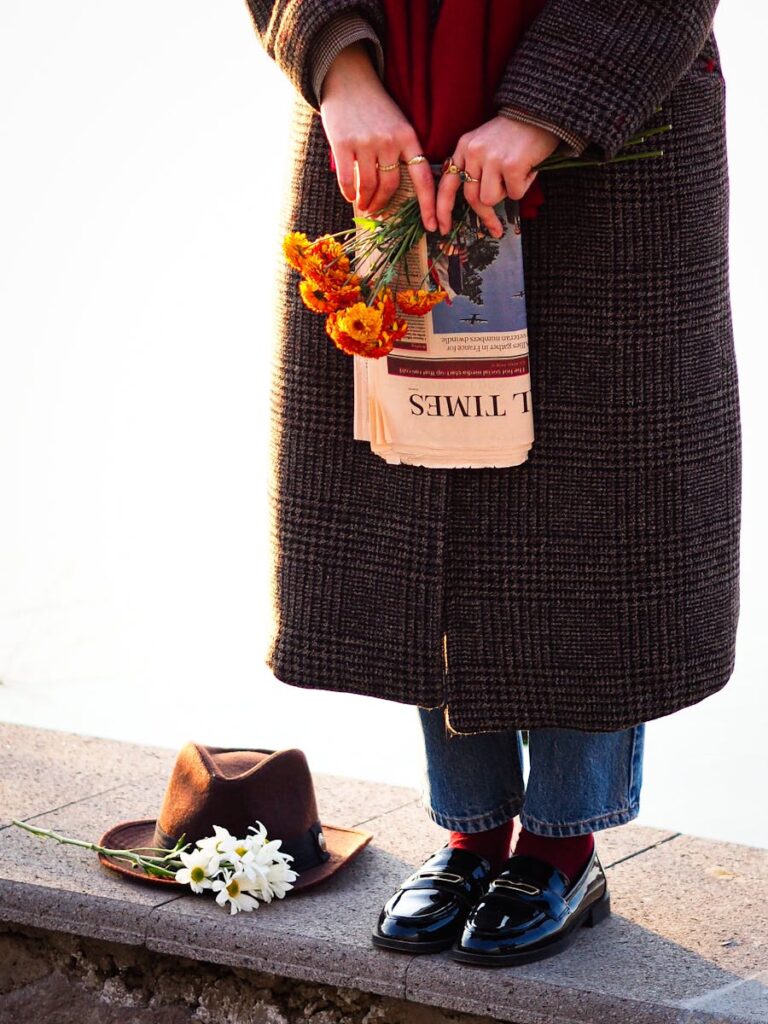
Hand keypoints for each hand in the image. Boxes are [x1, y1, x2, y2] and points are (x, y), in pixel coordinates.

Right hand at [320, 42, 437, 231]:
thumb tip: (401, 191)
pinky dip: (349, 192)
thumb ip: (402, 153)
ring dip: (366, 202)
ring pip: (370, 186)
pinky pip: (347, 179)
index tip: (433, 226)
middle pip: (391, 186)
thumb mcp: (397, 125)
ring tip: (364, 206)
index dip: (429, 206)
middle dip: (383, 205)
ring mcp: (366, 142)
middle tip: (376, 212)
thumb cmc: (375, 108)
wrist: (348, 79)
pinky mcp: (343, 143)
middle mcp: (389, 140)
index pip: (423, 178)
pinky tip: (350, 196)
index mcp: (408, 137)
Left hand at [436, 117, 560, 236]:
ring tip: (517, 175)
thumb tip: (476, 202)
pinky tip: (529, 169)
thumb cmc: (515, 133)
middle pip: (472, 198)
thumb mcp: (486, 144)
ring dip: (506, 194)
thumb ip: (475, 167)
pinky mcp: (510, 165)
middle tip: (495, 228)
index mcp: (464, 147)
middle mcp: (473, 152)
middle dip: (484, 216)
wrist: (541, 111)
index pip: (447, 184)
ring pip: (490, 199)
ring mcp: (491, 158)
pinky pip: (514, 194)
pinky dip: (524, 186)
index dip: (442, 209)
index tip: (442, 228)